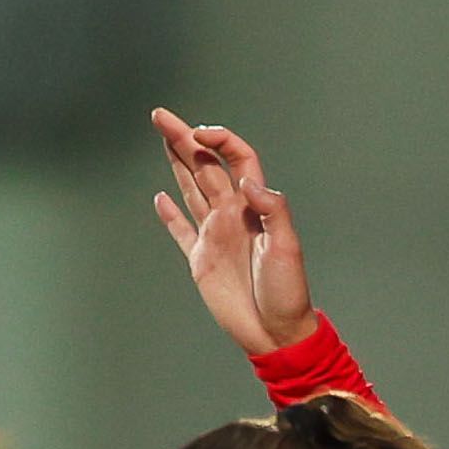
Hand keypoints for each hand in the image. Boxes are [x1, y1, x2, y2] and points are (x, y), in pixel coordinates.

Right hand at [149, 108, 315, 356]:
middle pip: (205, 165)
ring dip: (177, 163)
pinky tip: (161, 198)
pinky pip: (181, 231)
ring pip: (192, 189)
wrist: (275, 332)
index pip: (236, 159)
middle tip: (161, 116)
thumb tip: (247, 183)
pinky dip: (170, 215)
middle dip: (183, 139)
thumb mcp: (287, 249)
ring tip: (163, 138)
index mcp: (252, 207)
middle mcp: (231, 214)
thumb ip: (272, 211)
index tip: (197, 133)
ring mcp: (214, 235)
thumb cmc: (288, 293)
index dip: (219, 140)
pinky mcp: (201, 259)